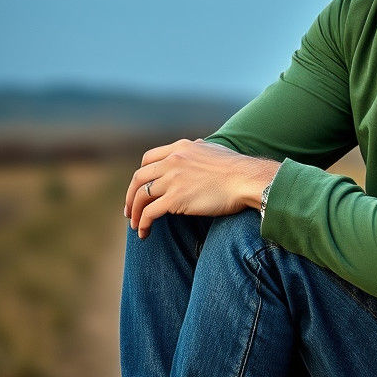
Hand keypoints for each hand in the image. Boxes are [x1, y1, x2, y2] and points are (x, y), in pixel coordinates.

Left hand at [124, 139, 279, 238]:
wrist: (246, 179)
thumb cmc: (236, 168)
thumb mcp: (213, 149)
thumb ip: (200, 148)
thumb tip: (198, 143)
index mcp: (180, 148)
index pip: (148, 159)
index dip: (141, 175)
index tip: (140, 188)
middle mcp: (172, 161)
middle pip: (139, 178)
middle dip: (130, 196)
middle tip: (129, 210)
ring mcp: (173, 179)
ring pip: (141, 196)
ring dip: (134, 212)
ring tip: (135, 225)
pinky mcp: (176, 199)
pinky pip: (149, 213)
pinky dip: (143, 224)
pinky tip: (144, 233)